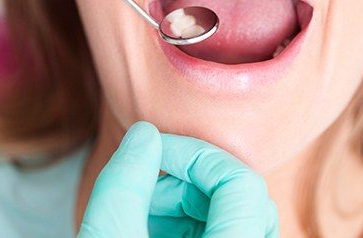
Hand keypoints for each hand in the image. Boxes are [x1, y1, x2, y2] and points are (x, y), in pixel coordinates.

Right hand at [77, 121, 278, 236]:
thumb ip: (122, 185)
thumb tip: (144, 135)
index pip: (240, 182)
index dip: (193, 154)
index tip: (152, 151)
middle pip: (239, 193)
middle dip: (186, 176)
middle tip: (143, 183)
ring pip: (234, 211)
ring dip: (188, 197)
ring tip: (144, 209)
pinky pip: (226, 228)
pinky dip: (191, 218)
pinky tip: (155, 227)